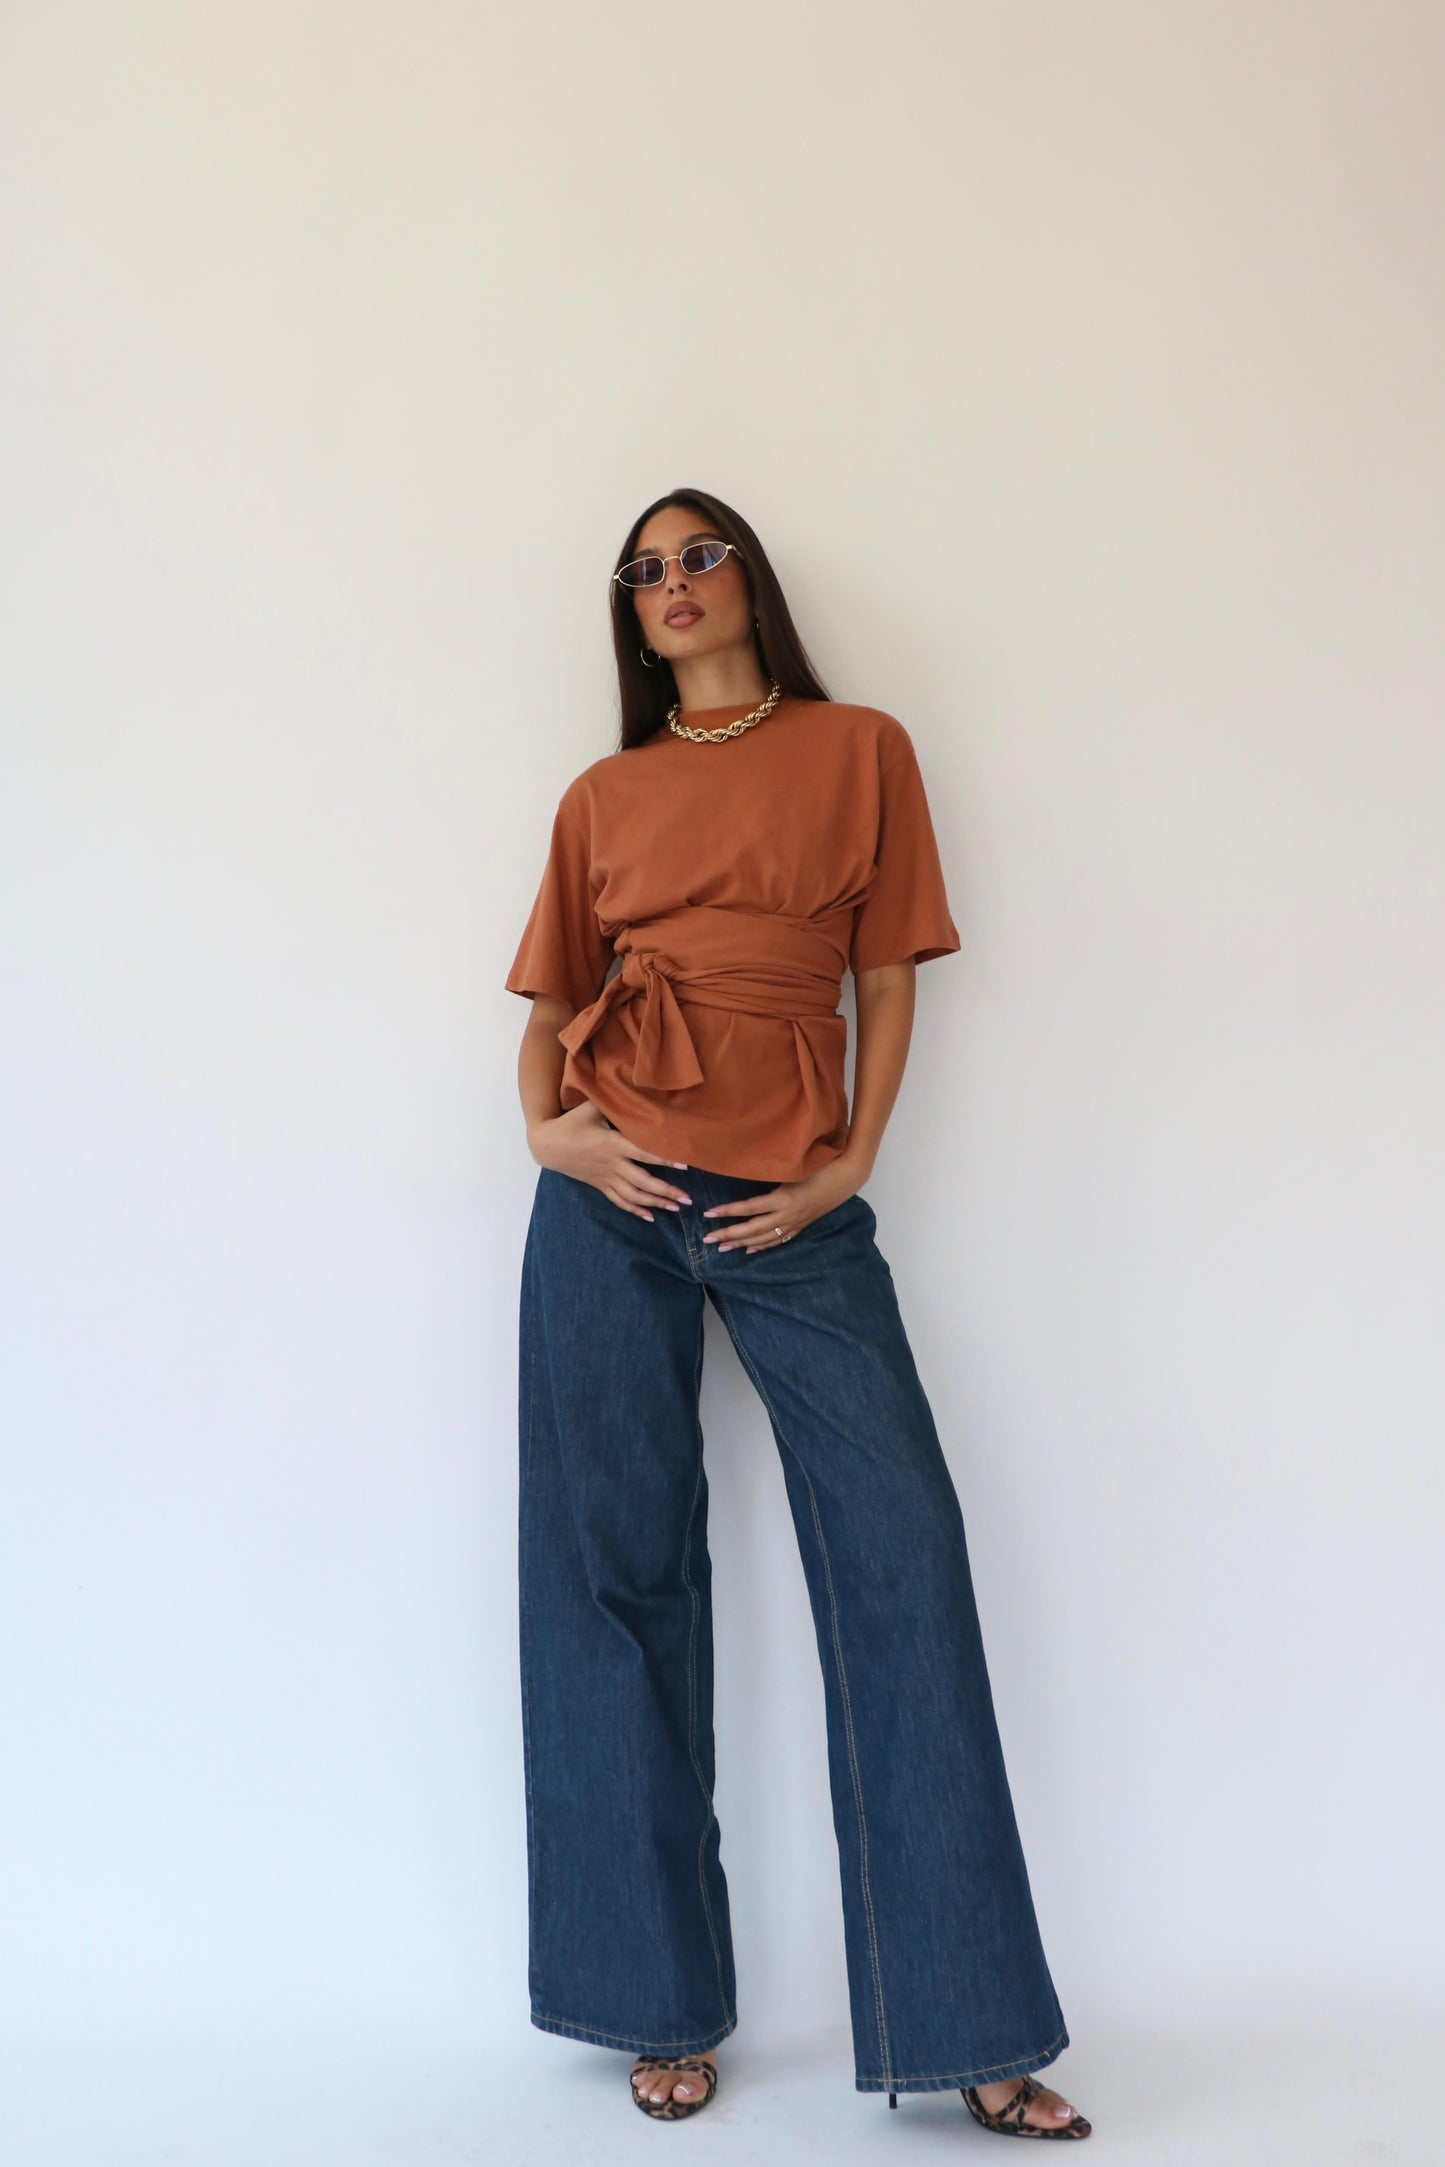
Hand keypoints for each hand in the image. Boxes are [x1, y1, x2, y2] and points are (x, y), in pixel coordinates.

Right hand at [529, 1101, 692, 1221]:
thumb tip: (635, 1088)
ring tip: (675, 1208)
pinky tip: (650, 1217)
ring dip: (655, 1203)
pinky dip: (635, 1210)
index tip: (685, 1165)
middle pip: (643, 1182)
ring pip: (634, 1195)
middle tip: (687, 1199)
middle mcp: (612, 1164)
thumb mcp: (591, 1108)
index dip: (665, 1159)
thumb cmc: (571, 1122)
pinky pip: (619, 1201)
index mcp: (613, 1144)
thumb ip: (614, 1102)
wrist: (547, 1145)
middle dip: (666, 1191)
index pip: (644, 1153)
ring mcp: (606, 1177)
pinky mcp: (600, 1185)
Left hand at [700, 1151, 869, 1254]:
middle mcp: (787, 1215)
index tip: (709, 1214)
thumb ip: (772, 1173)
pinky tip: (749, 1250)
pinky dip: (762, 1246)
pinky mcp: (801, 1226)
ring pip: (763, 1239)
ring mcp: (795, 1223)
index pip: (749, 1208)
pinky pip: (777, 1241)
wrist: (847, 1178)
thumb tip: (746, 1169)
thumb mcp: (794, 1168)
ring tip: (722, 1247)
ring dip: (742, 1244)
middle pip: (752, 1229)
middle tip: (708, 1240)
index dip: (728, 1212)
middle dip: (729, 1235)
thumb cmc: (821, 1166)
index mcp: (783, 1198)